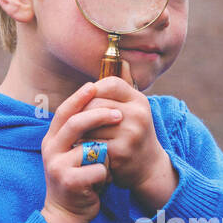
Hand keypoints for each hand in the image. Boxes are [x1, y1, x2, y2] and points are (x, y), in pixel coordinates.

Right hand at [40, 81, 115, 222]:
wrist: (66, 212)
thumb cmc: (77, 177)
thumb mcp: (73, 152)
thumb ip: (80, 132)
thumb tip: (96, 100)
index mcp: (51, 138)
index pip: (64, 112)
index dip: (79, 98)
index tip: (94, 86)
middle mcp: (50, 149)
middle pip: (75, 123)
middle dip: (99, 115)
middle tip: (119, 114)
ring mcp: (57, 166)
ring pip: (90, 147)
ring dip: (106, 154)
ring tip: (110, 161)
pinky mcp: (68, 182)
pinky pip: (97, 169)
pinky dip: (106, 174)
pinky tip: (103, 182)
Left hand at [77, 62, 170, 193]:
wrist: (148, 168)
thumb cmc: (133, 134)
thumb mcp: (133, 108)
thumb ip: (120, 89)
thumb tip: (118, 55)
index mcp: (139, 99)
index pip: (108, 83)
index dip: (91, 91)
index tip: (85, 104)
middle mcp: (138, 113)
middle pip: (94, 104)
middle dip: (81, 114)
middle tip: (73, 122)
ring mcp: (131, 132)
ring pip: (90, 124)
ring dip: (79, 131)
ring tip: (76, 135)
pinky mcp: (121, 151)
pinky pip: (91, 143)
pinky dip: (83, 146)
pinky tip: (82, 149)